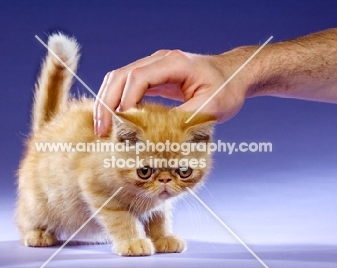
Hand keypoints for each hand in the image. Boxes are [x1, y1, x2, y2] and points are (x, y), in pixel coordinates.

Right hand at [93, 48, 255, 135]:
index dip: (125, 100)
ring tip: (103, 128)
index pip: (138, 77)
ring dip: (107, 102)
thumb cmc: (226, 89)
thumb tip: (158, 138)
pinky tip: (116, 122)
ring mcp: (154, 67)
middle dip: (107, 102)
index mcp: (174, 63)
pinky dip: (117, 102)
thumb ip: (184, 120)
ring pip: (118, 79)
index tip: (121, 123)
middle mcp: (159, 61)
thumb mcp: (211, 107)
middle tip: (102, 130)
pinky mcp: (153, 77)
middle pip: (120, 76)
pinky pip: (127, 86)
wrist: (234, 76)